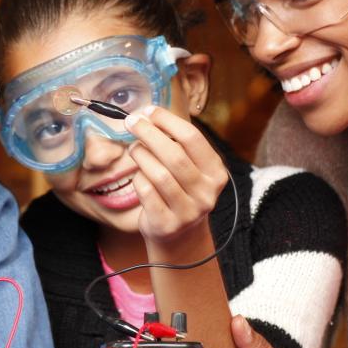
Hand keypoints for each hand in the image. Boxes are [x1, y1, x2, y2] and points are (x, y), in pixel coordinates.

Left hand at [124, 106, 228, 254]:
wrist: (179, 236)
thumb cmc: (180, 191)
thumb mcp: (189, 168)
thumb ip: (176, 144)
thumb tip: (147, 115)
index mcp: (215, 172)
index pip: (192, 138)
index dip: (167, 121)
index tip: (148, 111)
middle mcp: (206, 192)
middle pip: (174, 155)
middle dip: (149, 134)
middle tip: (132, 122)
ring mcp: (188, 211)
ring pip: (159, 174)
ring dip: (141, 155)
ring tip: (133, 148)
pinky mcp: (167, 223)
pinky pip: (146, 192)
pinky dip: (138, 178)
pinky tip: (138, 175)